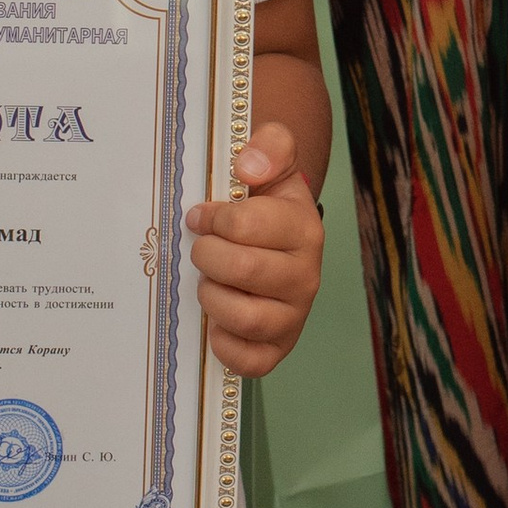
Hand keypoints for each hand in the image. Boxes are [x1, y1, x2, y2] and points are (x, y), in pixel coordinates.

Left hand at [186, 123, 322, 376]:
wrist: (280, 236)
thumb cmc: (266, 200)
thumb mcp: (273, 161)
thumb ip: (270, 146)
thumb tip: (247, 166)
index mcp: (304, 229)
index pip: (245, 225)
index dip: (212, 219)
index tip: (200, 216)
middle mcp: (307, 276)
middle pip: (241, 270)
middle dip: (207, 256)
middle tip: (200, 250)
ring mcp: (294, 316)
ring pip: (243, 317)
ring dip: (211, 298)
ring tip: (208, 283)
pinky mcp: (279, 349)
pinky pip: (249, 361)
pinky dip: (224, 345)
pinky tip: (215, 322)